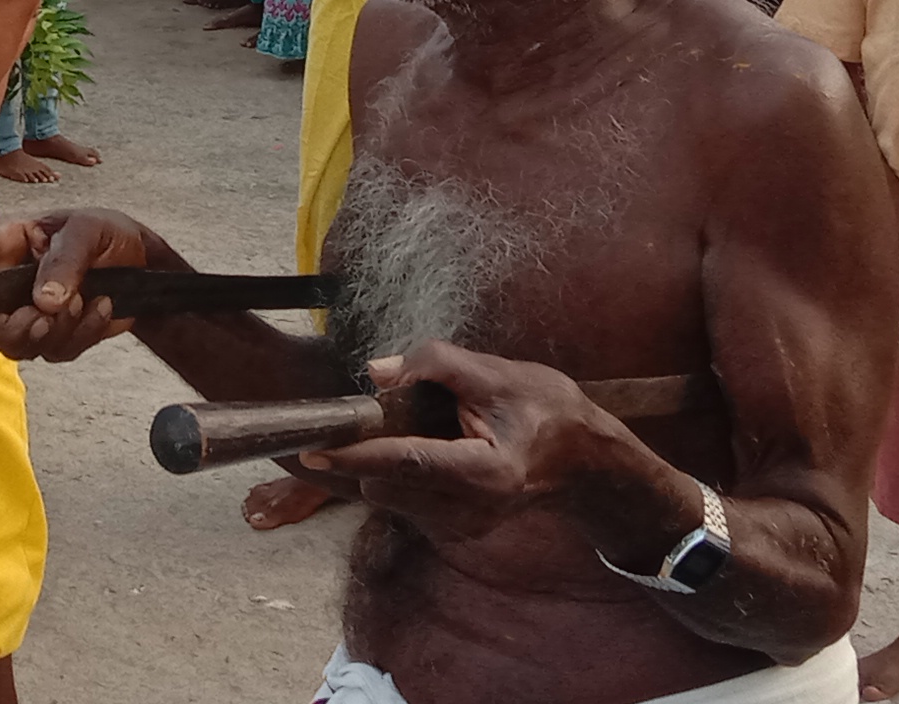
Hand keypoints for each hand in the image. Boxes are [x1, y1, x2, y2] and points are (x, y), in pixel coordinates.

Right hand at [0, 207, 178, 361]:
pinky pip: (52, 353)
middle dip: (10, 327)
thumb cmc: (108, 235)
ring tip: (88, 301)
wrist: (146, 267)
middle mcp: (6, 280)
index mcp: (6, 244)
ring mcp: (24, 311)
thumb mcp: (89, 233)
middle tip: (45, 316)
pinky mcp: (49, 335)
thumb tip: (41, 303)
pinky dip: (80, 335)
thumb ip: (64, 263)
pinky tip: (102, 309)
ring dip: (57, 329)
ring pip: (15, 344)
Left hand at [301, 340, 647, 542]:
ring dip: (387, 461)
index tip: (312, 446)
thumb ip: (438, 366)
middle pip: (385, 483)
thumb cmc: (550, 411)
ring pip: (389, 494)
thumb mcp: (501, 374)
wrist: (586, 463)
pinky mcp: (455, 532)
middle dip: (372, 449)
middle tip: (388, 412)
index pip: (406, 463)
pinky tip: (436, 450)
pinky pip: (405, 500)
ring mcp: (462, 528)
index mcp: (486, 474)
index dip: (356, 452)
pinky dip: (403, 474)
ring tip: (429, 430)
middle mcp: (470, 512)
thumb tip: (376, 373)